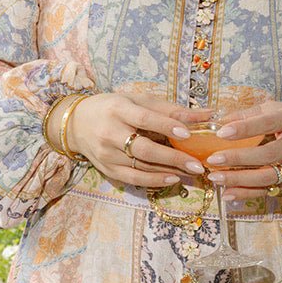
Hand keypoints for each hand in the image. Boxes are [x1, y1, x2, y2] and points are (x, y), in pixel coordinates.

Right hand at [54, 91, 215, 187]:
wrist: (76, 123)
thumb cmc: (113, 108)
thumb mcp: (137, 101)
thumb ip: (169, 109)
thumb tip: (205, 115)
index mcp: (118, 110)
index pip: (143, 119)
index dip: (165, 126)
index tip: (188, 133)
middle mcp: (110, 133)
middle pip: (143, 148)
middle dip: (173, 157)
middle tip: (197, 164)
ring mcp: (107, 154)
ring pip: (140, 166)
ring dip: (168, 171)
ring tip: (191, 172)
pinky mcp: (106, 169)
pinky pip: (132, 179)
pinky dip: (153, 181)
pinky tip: (172, 179)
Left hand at [202, 99, 281, 197]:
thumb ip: (253, 114)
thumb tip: (222, 120)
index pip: (268, 123)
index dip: (244, 128)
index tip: (222, 133)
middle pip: (267, 154)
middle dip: (237, 159)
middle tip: (212, 161)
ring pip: (268, 177)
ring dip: (240, 180)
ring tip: (216, 179)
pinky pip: (271, 188)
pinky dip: (249, 193)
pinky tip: (229, 194)